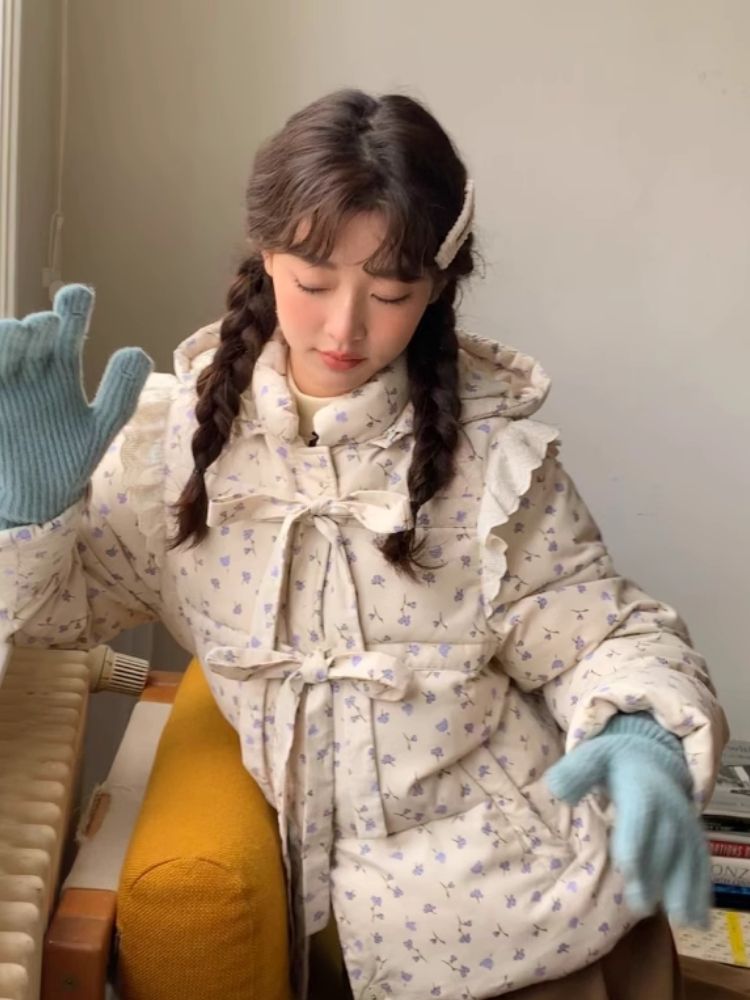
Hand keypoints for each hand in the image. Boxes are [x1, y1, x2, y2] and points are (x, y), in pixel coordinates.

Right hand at [0, 284, 152, 526]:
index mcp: (59, 368)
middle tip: (46, 327)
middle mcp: (30, 368)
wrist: (37, 496)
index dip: (72, 309)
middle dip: (38, 327)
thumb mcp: (99, 426)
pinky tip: (2, 364)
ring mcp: (5, 384)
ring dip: (7, 338)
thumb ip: (119, 392)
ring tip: (16, 333)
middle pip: (32, 334)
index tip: (79, 295)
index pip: (66, 329)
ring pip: (3, 348)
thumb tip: (139, 351)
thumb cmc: (70, 458)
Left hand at [546, 712, 710, 926]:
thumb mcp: (592, 757)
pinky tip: (696, 920)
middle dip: (654, 875)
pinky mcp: (694, 839)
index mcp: (642, 790)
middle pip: (663, 845)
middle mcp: (669, 809)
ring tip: (678, 920)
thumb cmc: (613, 762)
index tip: (627, 868)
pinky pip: (701, 865)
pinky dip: (701, 891)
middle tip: (641, 906)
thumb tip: (556, 788)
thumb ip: (575, 772)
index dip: (635, 842)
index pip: (639, 818)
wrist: (651, 758)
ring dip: (684, 889)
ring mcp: (685, 825)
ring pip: (688, 858)